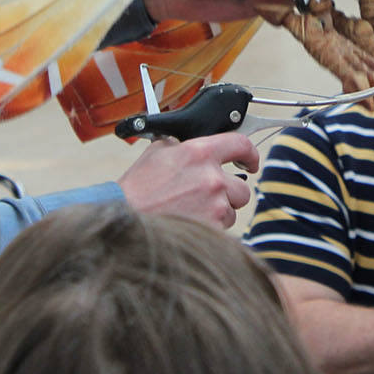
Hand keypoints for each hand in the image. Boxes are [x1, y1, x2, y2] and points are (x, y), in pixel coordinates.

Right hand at [117, 132, 259, 228]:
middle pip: (242, 188)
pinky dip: (210, 231)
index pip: (241, 144)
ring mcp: (214, 205)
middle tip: (205, 199)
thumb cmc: (135, 191)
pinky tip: (189, 226)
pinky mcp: (213, 230)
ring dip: (217, 214)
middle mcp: (211, 178)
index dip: (250, 154)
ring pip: (232, 212)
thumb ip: (180, 145)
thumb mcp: (156, 154)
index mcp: (199, 153)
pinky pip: (223, 231)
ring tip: (189, 214)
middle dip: (228, 195)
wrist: (123, 222)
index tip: (250, 162)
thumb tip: (191, 143)